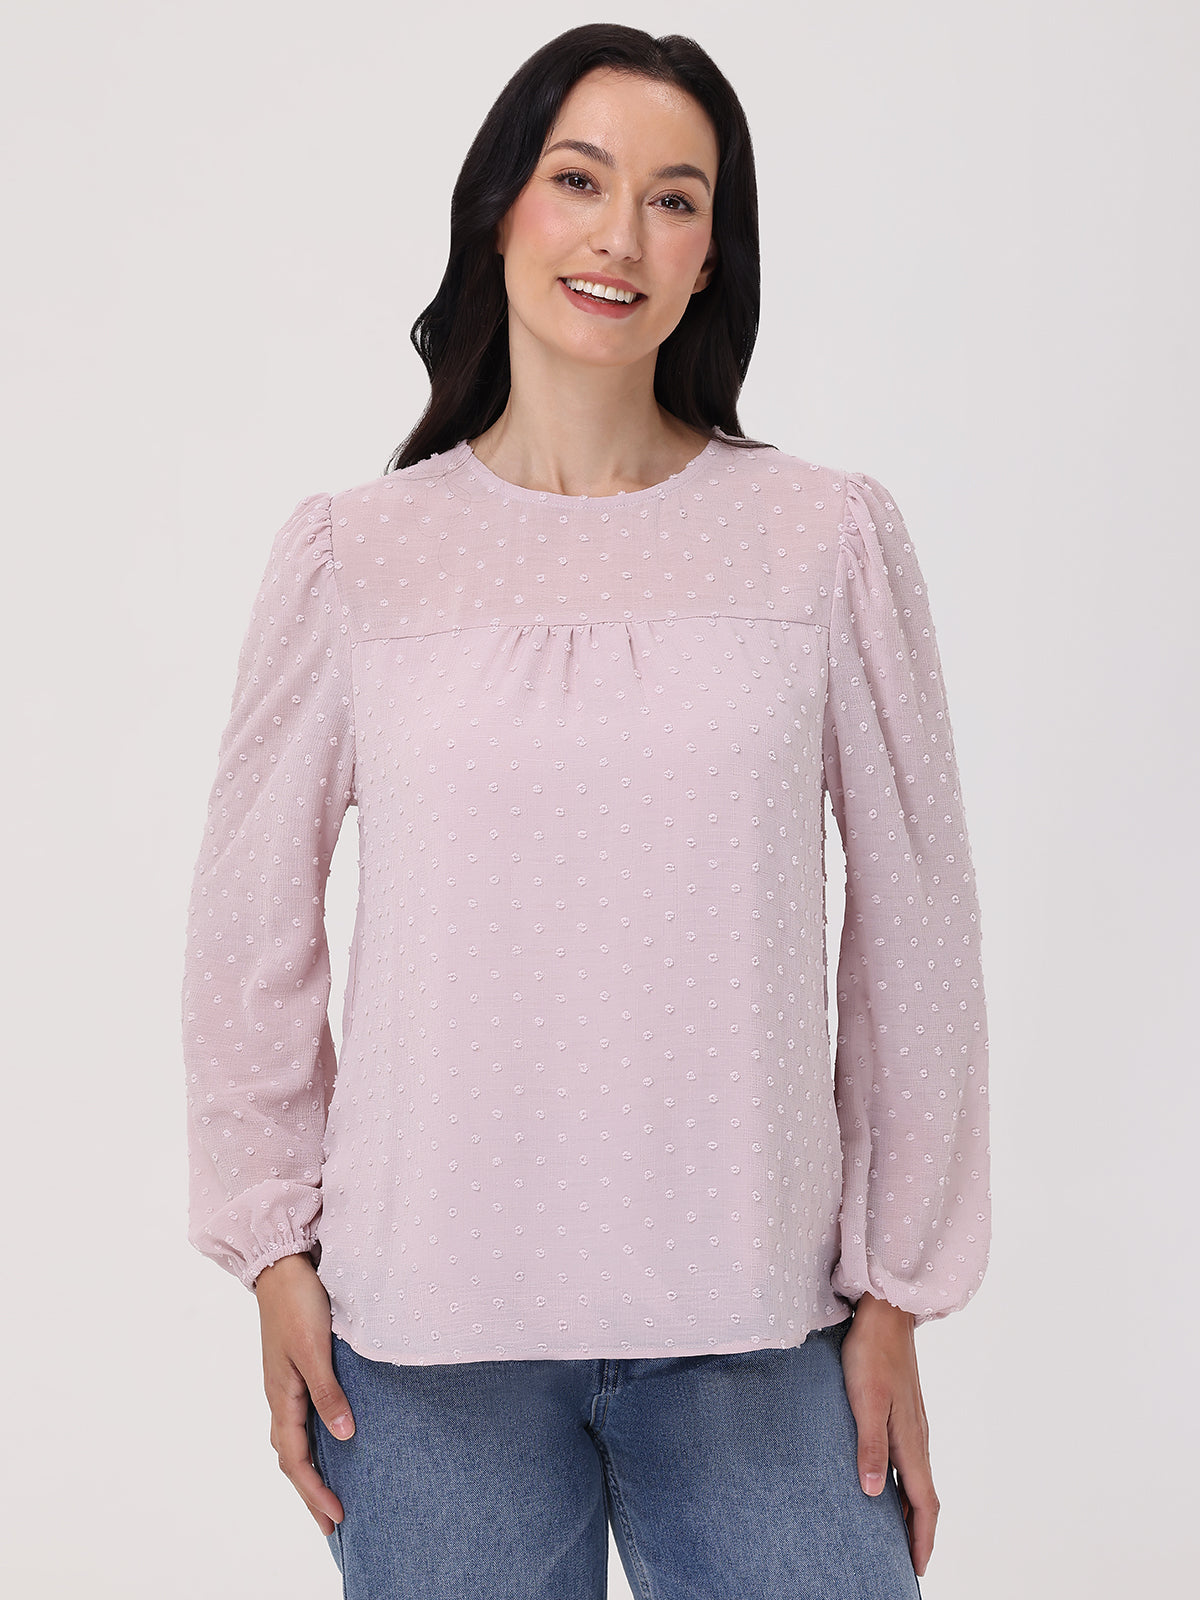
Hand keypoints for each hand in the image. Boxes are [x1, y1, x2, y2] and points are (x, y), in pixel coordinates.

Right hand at [253, 1251, 355, 1536]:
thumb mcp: (315, 1349)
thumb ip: (328, 1393)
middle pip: (291, 1459)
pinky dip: (310, 1443)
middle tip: (331, 1523)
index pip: (296, 1459)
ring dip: (309, 1471)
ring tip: (328, 1493)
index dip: (315, 1491)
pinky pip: (298, 1419)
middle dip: (309, 1493)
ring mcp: (284, 1384)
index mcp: (282, 1396)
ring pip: (292, 1441)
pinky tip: (328, 1441)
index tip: (337, 1516)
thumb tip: (344, 1437)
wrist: (281, 1265)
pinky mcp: (293, 1370)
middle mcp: (279, 1396)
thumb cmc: (298, 1303)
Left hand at [839, 1291, 938, 1577]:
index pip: (923, 1502)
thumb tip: (871, 1492)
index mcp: (910, 1439)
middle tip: (908, 1560)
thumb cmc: (871, 1352)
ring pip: (918, 1477)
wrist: (885, 1311)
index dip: (922, 1538)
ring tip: (898, 1532)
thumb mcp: (864, 1399)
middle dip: (920, 1532)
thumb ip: (870, 1444)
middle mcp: (917, 1436)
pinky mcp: (904, 1410)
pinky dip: (904, 1483)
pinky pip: (910, 1459)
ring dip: (912, 1509)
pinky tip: (887, 1480)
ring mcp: (913, 1423)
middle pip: (924, 1496)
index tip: (917, 1568)